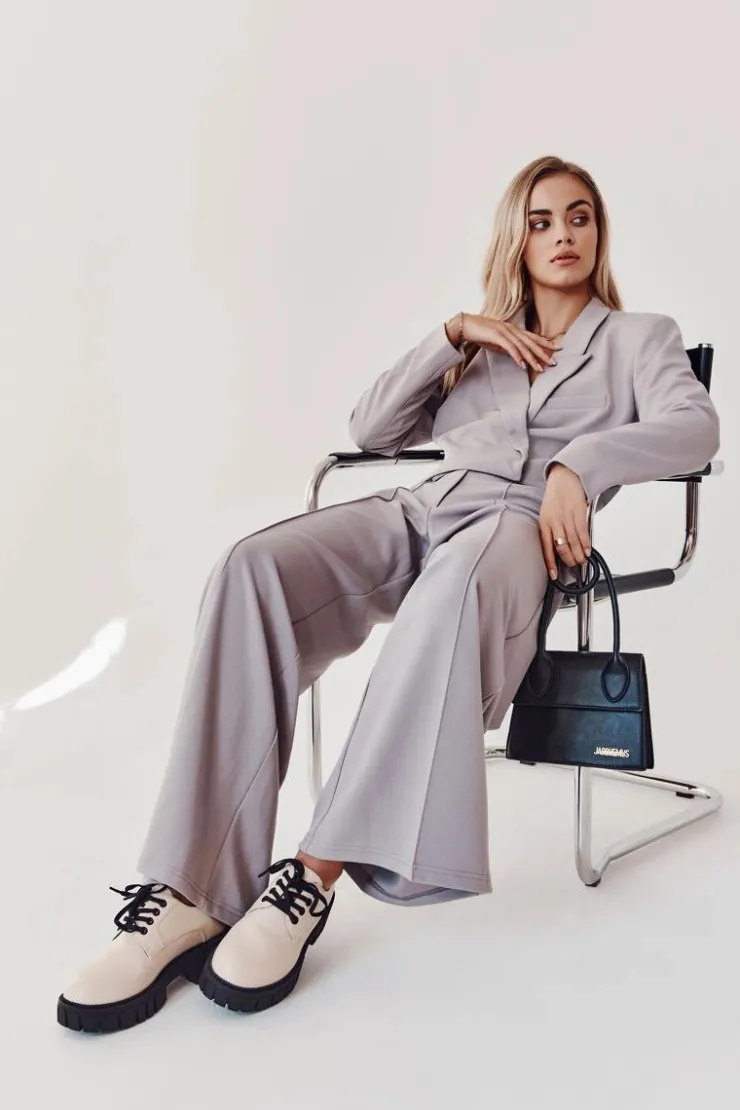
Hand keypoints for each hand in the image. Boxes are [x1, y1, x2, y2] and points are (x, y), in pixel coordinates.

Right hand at [458, 313, 561, 375]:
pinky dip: (517, 357)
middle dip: (544, 353)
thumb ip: (508, 347)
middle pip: (532, 342)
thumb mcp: (497, 342)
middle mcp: (512, 329)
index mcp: (514, 329)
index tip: (558, 349)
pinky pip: (510, 348)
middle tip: (554, 363)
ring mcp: (505, 332)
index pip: (533, 337)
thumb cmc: (481, 333)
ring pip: (523, 347)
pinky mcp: (497, 336)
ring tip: (540, 369)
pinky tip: (523, 366)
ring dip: (532, 359)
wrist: (465, 325)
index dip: (546, 343)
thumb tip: (516, 356)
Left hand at [539, 463, 590, 578]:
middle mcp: (553, 520)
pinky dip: (585, 543)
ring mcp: (565, 516)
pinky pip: (581, 531)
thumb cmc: (556, 497)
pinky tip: (587, 551)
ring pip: (572, 541)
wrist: (565, 476)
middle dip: (568, 559)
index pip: (545, 547)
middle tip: (574, 566)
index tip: (553, 575)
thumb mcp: (548, 513)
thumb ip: (552, 530)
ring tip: (582, 561)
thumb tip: (559, 549)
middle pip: (560, 546)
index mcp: (544, 522)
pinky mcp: (578, 511)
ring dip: (578, 554)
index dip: (550, 563)